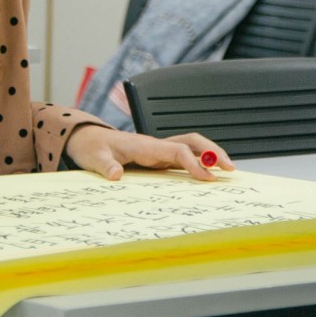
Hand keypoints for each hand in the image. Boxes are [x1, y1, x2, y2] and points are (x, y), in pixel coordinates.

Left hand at [63, 124, 231, 181]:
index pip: (176, 150)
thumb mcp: (93, 157)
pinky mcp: (157, 158)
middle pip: (191, 141)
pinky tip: (208, 175)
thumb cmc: (91, 146)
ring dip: (210, 155)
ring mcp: (158, 150)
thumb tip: (116, 175)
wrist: (85, 139)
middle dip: (212, 151)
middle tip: (230, 168)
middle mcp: (155, 145)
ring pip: (190, 147)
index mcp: (143, 145)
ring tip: (227, 170)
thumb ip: (104, 165)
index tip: (207, 177)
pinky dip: (198, 163)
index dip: (193, 162)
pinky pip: (183, 157)